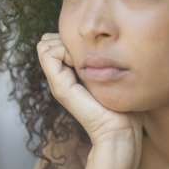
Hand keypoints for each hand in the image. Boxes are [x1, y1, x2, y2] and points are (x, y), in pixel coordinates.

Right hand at [37, 33, 142, 168]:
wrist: (119, 130)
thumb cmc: (122, 105)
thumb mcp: (110, 74)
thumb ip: (100, 61)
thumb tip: (97, 42)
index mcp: (71, 74)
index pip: (57, 42)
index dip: (72, 38)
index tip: (94, 49)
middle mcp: (60, 77)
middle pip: (49, 42)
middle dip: (67, 38)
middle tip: (89, 52)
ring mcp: (57, 82)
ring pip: (46, 45)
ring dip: (65, 43)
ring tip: (86, 58)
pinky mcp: (59, 86)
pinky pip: (48, 53)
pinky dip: (63, 48)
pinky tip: (82, 61)